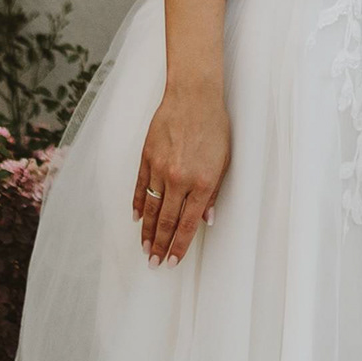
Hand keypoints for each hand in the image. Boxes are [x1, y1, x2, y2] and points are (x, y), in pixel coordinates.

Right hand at [134, 91, 229, 266]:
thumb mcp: (224, 161)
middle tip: (154, 263)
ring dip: (148, 232)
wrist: (193, 96)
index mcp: (201, 182)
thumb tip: (206, 220)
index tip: (173, 261)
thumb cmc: (214, 126)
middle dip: (161, 245)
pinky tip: (137, 219)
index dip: (180, 246)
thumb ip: (213, 193)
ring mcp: (160, 168)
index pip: (188, 224)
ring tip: (145, 249)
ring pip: (151, 208)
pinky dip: (139, 205)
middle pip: (167, 221)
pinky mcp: (147, 157)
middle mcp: (179, 179)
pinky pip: (141, 187)